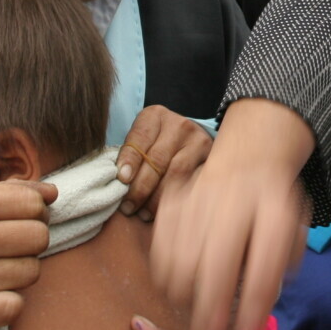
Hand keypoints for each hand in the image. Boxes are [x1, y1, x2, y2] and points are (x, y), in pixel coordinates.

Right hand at [0, 180, 55, 329]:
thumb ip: (4, 193)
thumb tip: (52, 193)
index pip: (35, 206)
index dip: (34, 214)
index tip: (18, 221)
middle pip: (39, 238)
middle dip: (29, 242)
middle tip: (7, 247)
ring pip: (31, 273)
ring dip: (18, 272)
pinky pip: (14, 307)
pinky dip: (7, 303)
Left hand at [117, 105, 212, 221]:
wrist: (187, 139)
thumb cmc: (155, 143)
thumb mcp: (140, 140)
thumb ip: (130, 155)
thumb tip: (119, 183)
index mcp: (155, 116)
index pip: (140, 137)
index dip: (130, 159)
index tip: (122, 179)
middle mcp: (178, 125)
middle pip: (157, 159)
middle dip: (141, 187)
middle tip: (128, 206)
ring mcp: (197, 141)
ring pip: (176, 173)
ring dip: (157, 198)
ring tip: (143, 213)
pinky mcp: (210, 158)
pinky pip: (192, 182)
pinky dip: (176, 199)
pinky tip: (164, 211)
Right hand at [150, 99, 313, 329]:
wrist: (248, 158)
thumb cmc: (272, 207)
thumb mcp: (294, 233)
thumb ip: (280, 272)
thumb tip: (256, 313)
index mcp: (273, 209)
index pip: (263, 267)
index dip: (253, 310)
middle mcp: (235, 202)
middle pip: (215, 267)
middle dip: (211, 312)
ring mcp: (198, 200)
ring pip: (180, 264)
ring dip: (186, 296)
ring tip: (197, 308)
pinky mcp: (172, 204)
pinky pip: (159, 252)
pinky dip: (166, 276)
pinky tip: (181, 283)